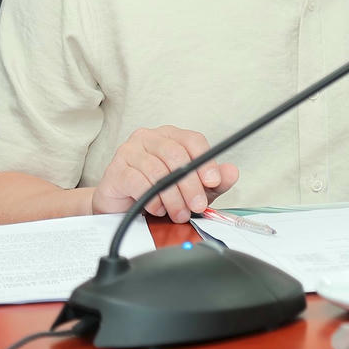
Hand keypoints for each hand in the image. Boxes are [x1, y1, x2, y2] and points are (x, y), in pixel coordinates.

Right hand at [91, 126, 238, 221]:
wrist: (123, 205)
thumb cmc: (158, 191)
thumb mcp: (193, 187)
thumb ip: (214, 181)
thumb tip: (232, 172)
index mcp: (171, 136)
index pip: (193, 140)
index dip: (206, 162)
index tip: (213, 181)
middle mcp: (150, 138)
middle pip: (176, 155)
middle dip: (190, 185)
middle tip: (197, 206)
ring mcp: (130, 151)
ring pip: (157, 170)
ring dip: (172, 196)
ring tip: (179, 213)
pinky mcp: (116, 170)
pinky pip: (137, 182)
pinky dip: (152, 199)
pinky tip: (158, 209)